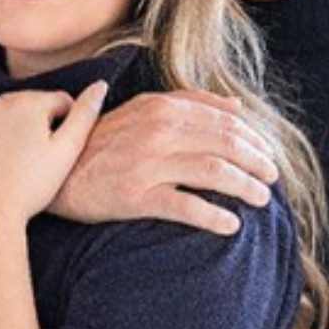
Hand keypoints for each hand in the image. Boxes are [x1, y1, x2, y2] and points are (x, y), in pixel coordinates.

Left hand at [0, 81, 108, 230]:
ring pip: (11, 115)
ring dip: (20, 129)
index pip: (62, 101)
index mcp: (29, 102)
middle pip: (34, 104)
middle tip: (43, 158)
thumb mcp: (68, 150)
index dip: (69, 126)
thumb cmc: (31, 186)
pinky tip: (3, 164)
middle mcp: (0, 102)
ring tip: (23, 162)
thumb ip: (86, 114)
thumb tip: (100, 85)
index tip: (62, 151)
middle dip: (43, 124)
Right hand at [48, 90, 279, 235]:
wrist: (56, 172)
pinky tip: (231, 225)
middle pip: (225, 145)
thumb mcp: (144, 109)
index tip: (267, 154)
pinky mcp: (136, 196)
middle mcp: (158, 131)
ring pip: (213, 173)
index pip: (224, 121)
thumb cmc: (104, 142)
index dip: (253, 139)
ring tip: (260, 199)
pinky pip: (186, 207)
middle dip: (257, 162)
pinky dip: (214, 216)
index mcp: (163, 107)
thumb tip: (236, 106)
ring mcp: (147, 163)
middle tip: (272, 178)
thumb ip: (190, 104)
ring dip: (245, 187)